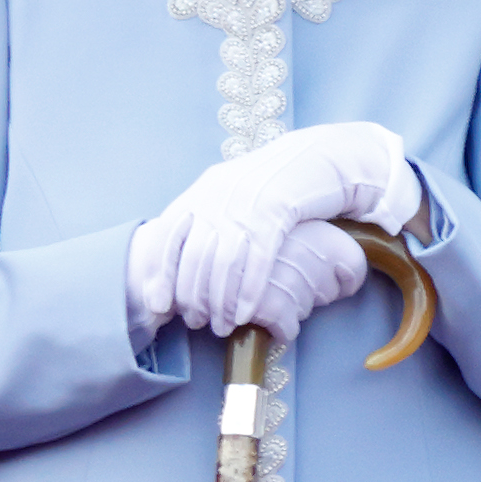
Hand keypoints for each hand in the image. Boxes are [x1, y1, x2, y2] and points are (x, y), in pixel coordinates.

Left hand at [140, 122, 422, 336]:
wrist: (322, 157)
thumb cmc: (278, 183)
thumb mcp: (235, 193)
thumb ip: (209, 218)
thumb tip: (183, 261)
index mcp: (206, 189)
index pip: (168, 234)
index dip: (159, 272)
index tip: (159, 304)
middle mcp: (221, 193)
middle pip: (195, 255)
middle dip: (192, 295)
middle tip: (196, 322)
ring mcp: (249, 201)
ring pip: (224, 261)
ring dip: (220, 300)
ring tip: (222, 324)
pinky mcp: (279, 209)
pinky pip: (258, 257)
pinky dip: (249, 289)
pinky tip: (247, 312)